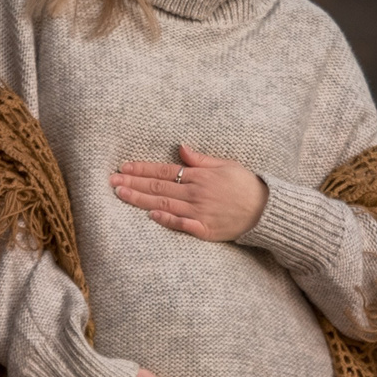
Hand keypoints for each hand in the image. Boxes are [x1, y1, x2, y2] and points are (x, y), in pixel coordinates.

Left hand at [110, 145, 267, 242]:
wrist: (265, 210)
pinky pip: (182, 225)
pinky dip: (166, 220)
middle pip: (158, 186)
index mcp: (200, 176)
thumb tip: (180, 147)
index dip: (142, 169)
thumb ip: (200, 159)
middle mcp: (196, 193)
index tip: (123, 167)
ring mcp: (199, 212)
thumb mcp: (225, 165)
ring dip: (141, 199)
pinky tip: (150, 215)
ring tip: (120, 194)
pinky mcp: (205, 229)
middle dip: (133, 183)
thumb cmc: (246, 185)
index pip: (164, 170)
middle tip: (111, 181)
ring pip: (164, 204)